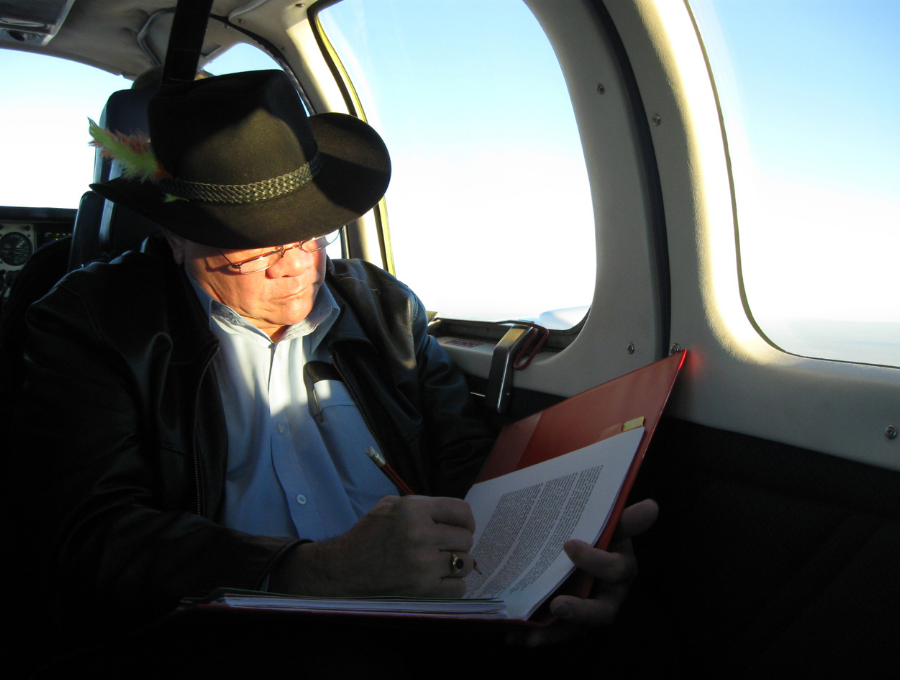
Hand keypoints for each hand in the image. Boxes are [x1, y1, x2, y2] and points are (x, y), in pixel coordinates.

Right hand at [269, 495, 476, 597]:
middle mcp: (421, 535)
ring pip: (465, 562)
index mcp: (414, 510)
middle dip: (458, 542)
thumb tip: (454, 515)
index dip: (465, 520)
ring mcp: (424, 564)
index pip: (462, 511)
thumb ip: (423, 505)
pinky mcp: (423, 589)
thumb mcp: (391, 505)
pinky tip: (439, 579)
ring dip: (457, 563)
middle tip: (446, 546)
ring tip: (443, 563)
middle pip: (466, 538)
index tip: (462, 526)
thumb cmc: (369, 534)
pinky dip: (452, 584)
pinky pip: (458, 587)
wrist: (345, 568)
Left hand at [507, 498, 658, 646]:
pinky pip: (559, 633)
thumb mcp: (607, 522)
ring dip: (556, 632)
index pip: (615, 568)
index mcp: (621, 566)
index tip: (569, 545)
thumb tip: (651, 507)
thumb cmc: (596, 530)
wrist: (577, 539)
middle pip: (602, 611)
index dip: (595, 561)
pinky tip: (517, 637)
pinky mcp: (573, 621)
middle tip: (557, 605)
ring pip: (578, 628)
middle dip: (581, 611)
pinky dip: (540, 636)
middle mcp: (610, 593)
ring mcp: (591, 608)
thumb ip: (622, 518)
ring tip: (533, 634)